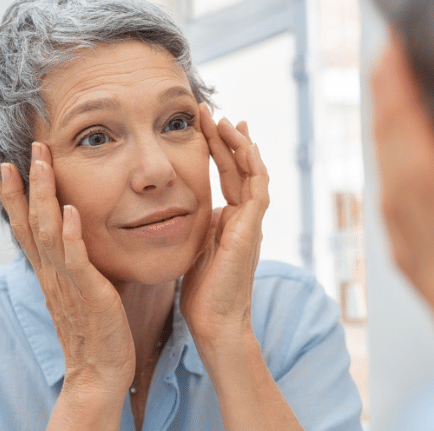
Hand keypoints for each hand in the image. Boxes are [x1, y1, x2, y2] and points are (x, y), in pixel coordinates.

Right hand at [0, 142, 134, 400]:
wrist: (99, 370)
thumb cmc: (94, 328)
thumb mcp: (77, 287)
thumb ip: (71, 260)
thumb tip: (72, 232)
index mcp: (47, 270)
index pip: (23, 225)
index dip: (11, 194)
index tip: (0, 163)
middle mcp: (50, 272)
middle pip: (28, 221)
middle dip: (22, 184)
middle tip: (19, 149)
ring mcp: (66, 282)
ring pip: (47, 232)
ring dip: (43, 196)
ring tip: (41, 163)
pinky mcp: (88, 293)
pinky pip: (76, 260)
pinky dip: (71, 235)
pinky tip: (70, 211)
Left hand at [179, 105, 269, 344]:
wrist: (215, 321)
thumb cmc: (202, 292)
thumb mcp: (193, 248)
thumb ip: (193, 225)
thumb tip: (176, 207)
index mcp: (228, 221)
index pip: (225, 175)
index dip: (215, 150)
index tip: (201, 125)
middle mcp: (243, 217)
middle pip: (238, 167)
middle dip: (224, 138)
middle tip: (209, 112)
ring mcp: (251, 222)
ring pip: (252, 172)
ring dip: (239, 144)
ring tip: (223, 120)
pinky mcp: (252, 228)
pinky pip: (258, 187)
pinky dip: (252, 164)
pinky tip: (242, 143)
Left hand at [372, 36, 433, 354]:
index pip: (429, 177)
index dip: (408, 117)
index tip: (396, 69)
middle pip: (402, 179)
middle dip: (391, 117)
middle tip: (386, 64)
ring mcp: (429, 277)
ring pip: (395, 198)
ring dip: (388, 143)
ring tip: (388, 97)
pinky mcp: (428, 283)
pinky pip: (398, 222)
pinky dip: (394, 178)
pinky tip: (396, 161)